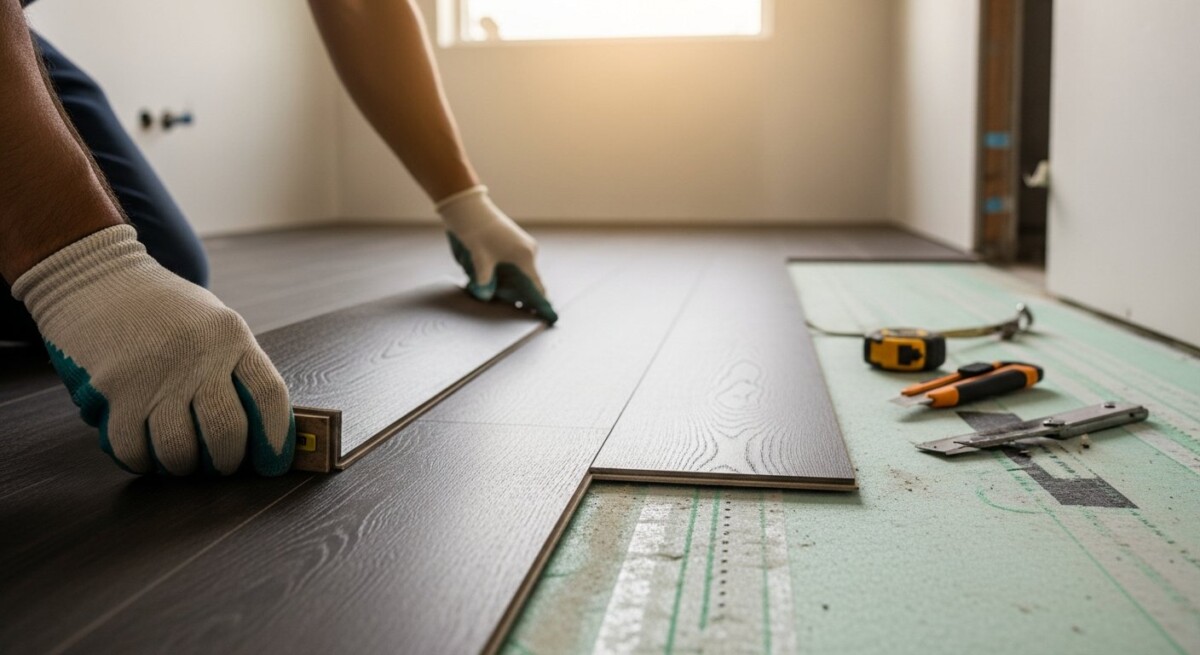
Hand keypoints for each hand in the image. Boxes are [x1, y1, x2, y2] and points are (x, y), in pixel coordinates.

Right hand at [12, 226, 294, 475]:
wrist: (98, 278)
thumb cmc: (166, 311)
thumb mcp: (215, 324)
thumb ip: (238, 368)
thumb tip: (262, 432)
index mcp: (231, 337)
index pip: (269, 396)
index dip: (277, 439)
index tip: (273, 464)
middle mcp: (198, 355)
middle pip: (226, 432)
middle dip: (228, 462)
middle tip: (223, 465)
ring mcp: (154, 373)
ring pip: (179, 450)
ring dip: (184, 466)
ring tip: (185, 459)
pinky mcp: (114, 389)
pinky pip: (134, 449)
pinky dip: (144, 461)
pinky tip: (148, 450)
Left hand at [436, 186, 557, 323]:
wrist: (467, 207)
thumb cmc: (474, 231)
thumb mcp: (477, 259)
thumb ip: (483, 281)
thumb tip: (485, 296)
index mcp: (524, 257)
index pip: (536, 289)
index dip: (542, 305)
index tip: (552, 319)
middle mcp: (527, 254)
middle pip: (524, 285)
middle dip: (509, 293)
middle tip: (486, 289)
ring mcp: (521, 249)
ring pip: (515, 277)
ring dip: (499, 283)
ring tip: (476, 271)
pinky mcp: (512, 246)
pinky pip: (509, 268)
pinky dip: (498, 275)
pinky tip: (479, 268)